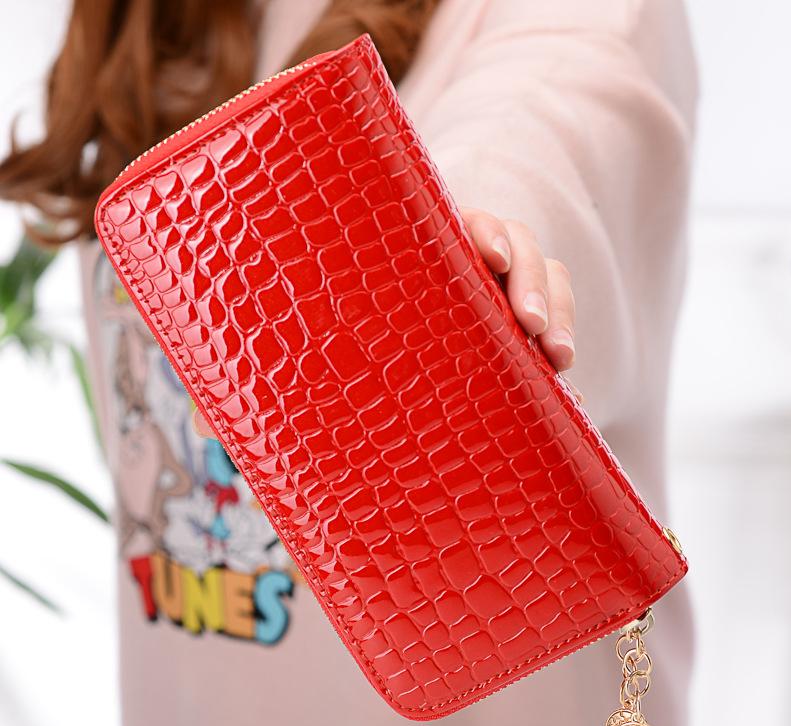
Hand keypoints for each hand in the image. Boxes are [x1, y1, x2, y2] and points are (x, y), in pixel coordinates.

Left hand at [193, 206, 577, 437]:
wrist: (376, 397)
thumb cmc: (328, 361)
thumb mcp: (304, 357)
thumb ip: (271, 372)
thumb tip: (205, 418)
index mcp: (409, 252)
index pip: (454, 220)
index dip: (480, 232)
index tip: (486, 259)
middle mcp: (456, 265)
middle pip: (513, 245)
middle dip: (530, 278)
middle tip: (530, 324)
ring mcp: (490, 299)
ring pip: (545, 281)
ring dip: (559, 313)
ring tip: (558, 361)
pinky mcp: (511, 336)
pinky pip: (554, 327)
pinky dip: (564, 351)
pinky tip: (564, 388)